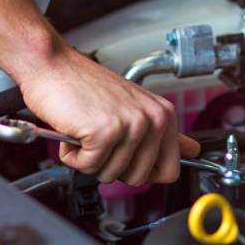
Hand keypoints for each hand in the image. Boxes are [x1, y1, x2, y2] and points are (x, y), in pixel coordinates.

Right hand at [18, 47, 199, 184]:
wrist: (52, 66)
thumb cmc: (84, 86)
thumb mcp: (133, 107)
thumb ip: (163, 133)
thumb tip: (192, 150)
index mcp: (163, 115)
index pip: (170, 170)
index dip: (143, 171)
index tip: (127, 157)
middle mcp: (152, 119)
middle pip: (138, 178)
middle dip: (111, 165)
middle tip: (99, 139)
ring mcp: (130, 125)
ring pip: (111, 175)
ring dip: (89, 159)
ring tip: (86, 130)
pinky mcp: (105, 132)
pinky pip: (88, 167)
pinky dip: (73, 155)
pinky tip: (74, 131)